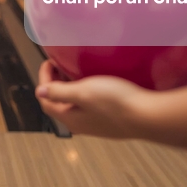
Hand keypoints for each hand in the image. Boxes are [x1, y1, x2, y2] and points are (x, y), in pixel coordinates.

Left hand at [35, 61, 149, 137]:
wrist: (147, 116)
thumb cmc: (115, 102)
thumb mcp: (83, 92)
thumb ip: (59, 92)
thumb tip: (39, 92)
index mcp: (70, 118)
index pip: (46, 100)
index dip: (43, 80)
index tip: (50, 62)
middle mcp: (81, 124)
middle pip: (59, 103)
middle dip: (55, 83)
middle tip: (60, 64)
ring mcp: (96, 123)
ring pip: (75, 104)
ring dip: (71, 87)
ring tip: (75, 70)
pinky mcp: (110, 120)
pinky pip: (90, 105)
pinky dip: (86, 92)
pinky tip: (96, 82)